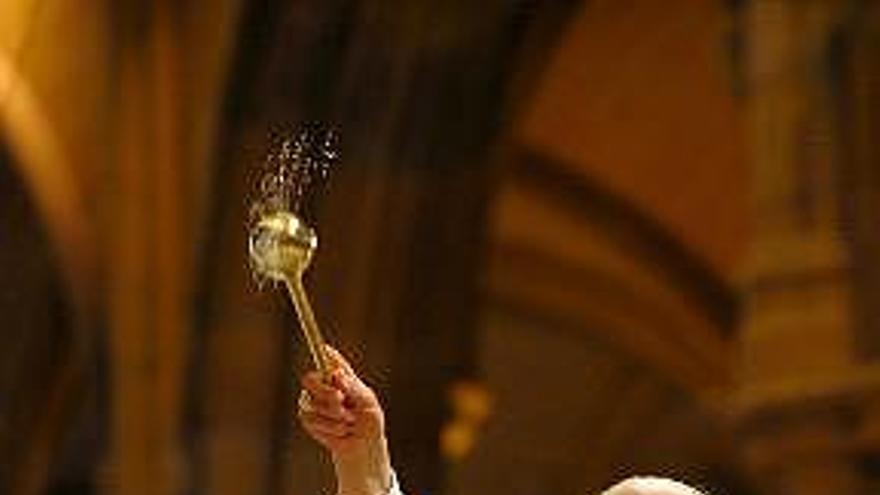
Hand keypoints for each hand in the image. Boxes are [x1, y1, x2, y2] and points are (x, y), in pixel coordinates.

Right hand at [298, 346, 392, 494]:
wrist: (363, 448)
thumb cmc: (368, 423)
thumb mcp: (367, 403)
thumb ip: (352, 387)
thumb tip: (336, 374)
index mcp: (343, 378)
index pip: (329, 360)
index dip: (325, 353)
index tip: (325, 348)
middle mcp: (325, 386)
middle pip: (310, 379)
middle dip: (325, 392)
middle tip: (341, 401)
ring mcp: (314, 402)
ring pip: (313, 403)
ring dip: (334, 416)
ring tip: (349, 423)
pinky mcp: (308, 418)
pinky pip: (311, 419)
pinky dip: (329, 428)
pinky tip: (340, 431)